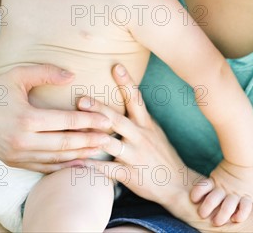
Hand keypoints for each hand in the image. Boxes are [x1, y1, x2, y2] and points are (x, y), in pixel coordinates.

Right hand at [0, 63, 111, 173]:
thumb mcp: (19, 74)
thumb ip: (46, 72)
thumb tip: (72, 75)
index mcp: (25, 118)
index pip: (65, 122)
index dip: (88, 121)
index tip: (106, 119)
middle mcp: (22, 140)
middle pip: (64, 143)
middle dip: (90, 141)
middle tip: (111, 137)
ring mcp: (17, 155)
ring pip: (56, 159)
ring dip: (80, 155)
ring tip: (100, 149)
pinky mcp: (14, 162)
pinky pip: (43, 167)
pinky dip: (63, 167)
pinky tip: (78, 163)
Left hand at [79, 64, 188, 208]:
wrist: (178, 185)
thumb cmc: (162, 155)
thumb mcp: (154, 131)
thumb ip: (139, 115)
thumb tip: (127, 93)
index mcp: (146, 124)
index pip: (136, 99)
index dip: (127, 82)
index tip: (117, 66)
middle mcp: (141, 136)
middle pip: (118, 119)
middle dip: (99, 109)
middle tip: (81, 99)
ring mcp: (136, 155)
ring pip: (111, 143)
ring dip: (91, 136)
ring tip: (74, 130)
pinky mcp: (131, 174)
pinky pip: (108, 170)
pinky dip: (92, 166)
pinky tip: (77, 162)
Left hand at [191, 159, 252, 225]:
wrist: (245, 161)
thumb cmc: (228, 169)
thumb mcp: (216, 173)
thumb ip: (208, 181)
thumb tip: (189, 186)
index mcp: (215, 181)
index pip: (203, 186)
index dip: (197, 192)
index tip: (193, 199)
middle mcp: (224, 188)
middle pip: (213, 198)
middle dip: (207, 207)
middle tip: (202, 214)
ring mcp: (236, 193)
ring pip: (228, 206)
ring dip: (222, 215)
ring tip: (216, 222)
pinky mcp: (247, 196)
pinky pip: (246, 207)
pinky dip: (241, 214)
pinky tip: (235, 219)